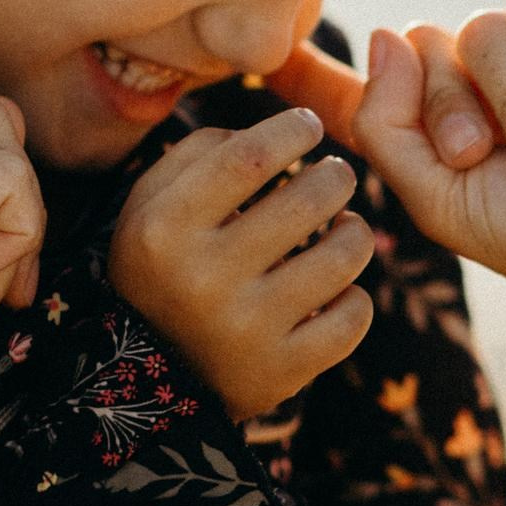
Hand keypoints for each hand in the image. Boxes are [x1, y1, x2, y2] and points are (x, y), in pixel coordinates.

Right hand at [108, 107, 375, 418]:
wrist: (149, 379)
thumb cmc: (164, 267)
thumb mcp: (151, 204)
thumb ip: (200, 151)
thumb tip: (276, 130)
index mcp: (165, 229)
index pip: (246, 158)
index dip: (290, 131)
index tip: (309, 126)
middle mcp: (203, 279)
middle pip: (306, 200)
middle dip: (336, 177)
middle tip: (336, 176)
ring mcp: (245, 330)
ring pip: (343, 257)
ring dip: (356, 231)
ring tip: (346, 226)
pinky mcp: (281, 371)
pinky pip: (352, 318)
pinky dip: (355, 296)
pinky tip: (339, 287)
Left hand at [284, 0, 505, 324]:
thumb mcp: (447, 202)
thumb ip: (386, 128)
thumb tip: (387, 31)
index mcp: (449, 144)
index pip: (371, 96)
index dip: (315, 77)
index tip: (257, 58)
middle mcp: (488, 92)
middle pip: (416, 53)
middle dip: (443, 109)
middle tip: (483, 159)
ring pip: (472, 31)